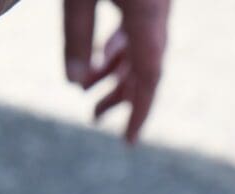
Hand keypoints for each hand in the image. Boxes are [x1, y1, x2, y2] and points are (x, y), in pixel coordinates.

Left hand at [64, 0, 171, 142]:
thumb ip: (76, 36)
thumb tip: (74, 83)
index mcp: (148, 13)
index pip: (150, 73)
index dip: (141, 110)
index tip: (129, 140)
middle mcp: (160, 8)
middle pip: (146, 64)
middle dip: (120, 95)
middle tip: (93, 117)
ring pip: (141, 47)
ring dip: (115, 72)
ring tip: (85, 89)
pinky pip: (138, 28)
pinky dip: (118, 48)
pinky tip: (100, 58)